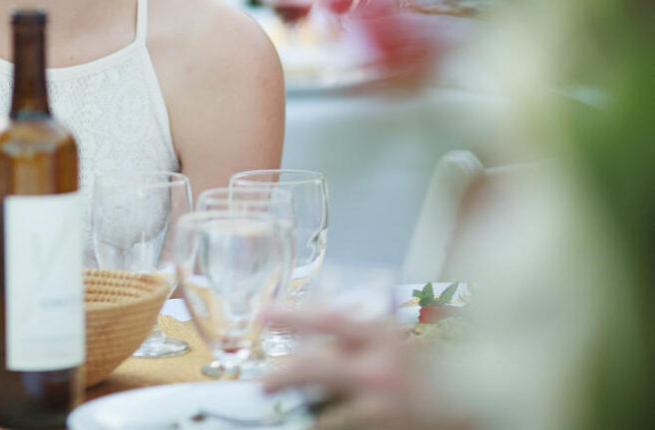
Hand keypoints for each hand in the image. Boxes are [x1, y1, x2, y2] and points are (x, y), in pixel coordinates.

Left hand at [260, 308, 443, 429]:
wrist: (469, 401)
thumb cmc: (423, 368)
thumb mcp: (388, 341)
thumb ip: (351, 338)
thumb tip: (306, 332)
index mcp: (381, 337)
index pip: (327, 320)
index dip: (292, 316)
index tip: (262, 314)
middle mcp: (379, 370)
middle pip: (312, 367)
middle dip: (281, 375)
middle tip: (264, 383)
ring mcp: (380, 405)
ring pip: (321, 411)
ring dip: (306, 410)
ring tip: (294, 410)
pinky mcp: (381, 429)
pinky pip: (339, 427)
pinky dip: (326, 424)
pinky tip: (320, 421)